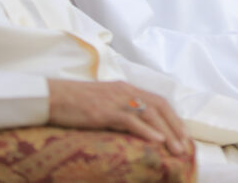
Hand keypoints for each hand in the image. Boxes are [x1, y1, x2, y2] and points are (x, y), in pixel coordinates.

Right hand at [47, 79, 191, 155]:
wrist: (51, 96)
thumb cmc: (74, 102)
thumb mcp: (103, 102)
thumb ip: (119, 109)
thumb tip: (133, 124)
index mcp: (126, 88)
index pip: (157, 101)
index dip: (172, 118)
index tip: (182, 134)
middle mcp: (125, 91)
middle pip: (159, 106)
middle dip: (175, 126)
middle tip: (185, 145)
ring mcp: (115, 100)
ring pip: (150, 114)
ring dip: (166, 132)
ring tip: (176, 149)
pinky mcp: (104, 111)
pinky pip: (130, 120)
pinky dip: (146, 130)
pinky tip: (157, 141)